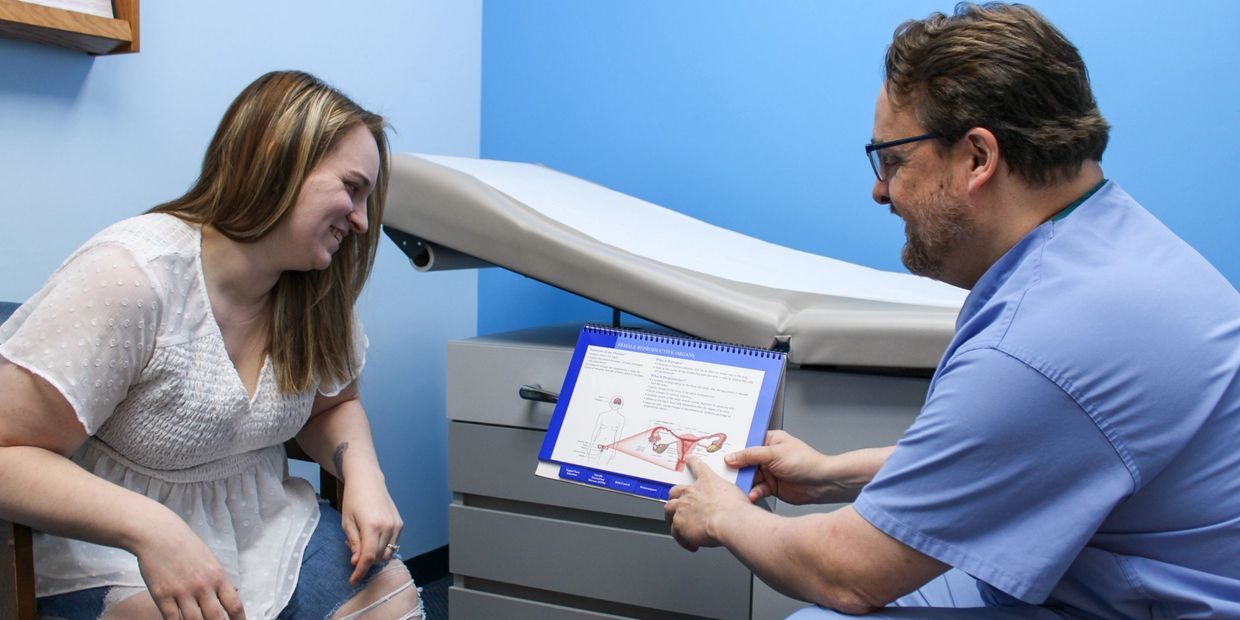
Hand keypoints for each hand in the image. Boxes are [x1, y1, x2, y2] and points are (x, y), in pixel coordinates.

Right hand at [133, 515, 245, 619]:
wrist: (158, 534)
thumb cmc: (185, 545)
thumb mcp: (210, 559)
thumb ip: (220, 578)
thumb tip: (234, 591)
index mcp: (217, 576)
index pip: (234, 605)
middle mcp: (202, 586)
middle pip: (216, 618)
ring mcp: (182, 592)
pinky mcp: (162, 596)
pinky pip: (172, 619)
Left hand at [340, 474, 403, 585]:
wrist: (368, 481)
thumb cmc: (353, 499)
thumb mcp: (347, 522)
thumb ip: (353, 543)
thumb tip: (357, 562)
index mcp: (371, 526)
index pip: (368, 557)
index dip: (360, 572)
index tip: (353, 581)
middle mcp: (387, 527)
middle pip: (378, 557)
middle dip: (366, 562)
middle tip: (354, 555)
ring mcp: (396, 525)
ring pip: (387, 552)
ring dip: (375, 556)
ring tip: (363, 544)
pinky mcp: (400, 523)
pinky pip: (393, 543)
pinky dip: (383, 547)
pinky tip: (373, 539)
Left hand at [664, 457, 753, 551]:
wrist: (730, 520)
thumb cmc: (736, 509)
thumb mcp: (736, 494)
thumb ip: (729, 496)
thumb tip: (733, 502)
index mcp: (706, 481)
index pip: (697, 466)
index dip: (692, 462)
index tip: (689, 459)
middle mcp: (691, 492)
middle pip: (675, 491)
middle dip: (675, 497)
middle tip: (679, 504)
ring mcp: (682, 507)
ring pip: (669, 510)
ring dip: (672, 517)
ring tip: (679, 526)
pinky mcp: (679, 524)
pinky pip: (675, 533)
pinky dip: (682, 539)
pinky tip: (691, 544)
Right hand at [724, 430, 847, 504]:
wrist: (823, 483)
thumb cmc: (805, 462)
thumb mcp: (774, 454)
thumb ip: (750, 455)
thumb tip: (730, 457)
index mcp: (769, 440)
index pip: (746, 442)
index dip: (732, 447)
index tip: (716, 452)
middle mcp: (767, 455)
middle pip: (744, 461)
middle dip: (735, 468)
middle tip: (721, 473)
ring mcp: (769, 471)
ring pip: (749, 476)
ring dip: (743, 482)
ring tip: (735, 487)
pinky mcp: (771, 487)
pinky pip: (757, 489)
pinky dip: (753, 493)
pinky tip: (751, 496)